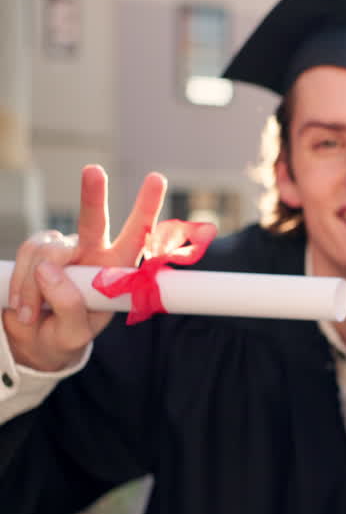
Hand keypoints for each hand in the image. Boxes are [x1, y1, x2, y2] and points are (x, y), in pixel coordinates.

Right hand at [3, 165, 166, 370]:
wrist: (34, 341)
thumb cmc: (65, 335)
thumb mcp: (74, 333)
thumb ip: (69, 306)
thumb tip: (50, 269)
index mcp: (116, 271)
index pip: (138, 238)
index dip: (147, 209)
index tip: (156, 178)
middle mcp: (93, 253)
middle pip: (94, 220)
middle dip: (93, 194)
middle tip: (93, 172)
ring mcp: (64, 249)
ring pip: (47, 250)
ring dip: (34, 285)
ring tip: (33, 313)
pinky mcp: (38, 249)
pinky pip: (28, 255)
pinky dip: (22, 283)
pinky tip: (23, 305)